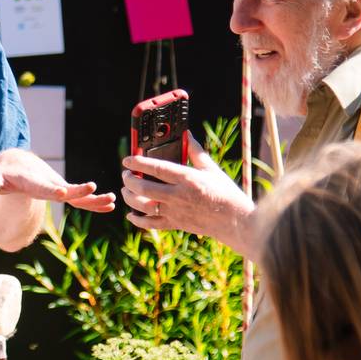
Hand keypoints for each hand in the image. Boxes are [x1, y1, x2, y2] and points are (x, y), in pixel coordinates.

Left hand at [0, 148, 115, 212]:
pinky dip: (93, 202)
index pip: (43, 187)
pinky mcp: (62, 191)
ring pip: (77, 195)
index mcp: (32, 180)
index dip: (52, 190)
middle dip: (78, 190)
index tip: (62, 192)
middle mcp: (49, 182)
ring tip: (112, 200)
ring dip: (93, 198)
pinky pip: (79, 199)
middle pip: (65, 189)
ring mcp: (57, 186)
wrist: (17, 163)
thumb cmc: (4, 173)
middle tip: (92, 188)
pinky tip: (110, 206)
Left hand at [121, 132, 255, 255]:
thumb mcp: (212, 169)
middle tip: (125, 174)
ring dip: (130, 197)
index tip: (127, 159)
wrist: (235, 222)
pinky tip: (131, 215)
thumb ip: (196, 151)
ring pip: (143, 206)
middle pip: (144, 187)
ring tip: (126, 190)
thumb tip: (186, 134)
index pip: (157, 168)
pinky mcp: (176, 225)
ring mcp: (175, 212)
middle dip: (129, 180)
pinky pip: (151, 224)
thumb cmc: (225, 193)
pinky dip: (138, 220)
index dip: (138, 162)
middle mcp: (178, 196)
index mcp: (188, 179)